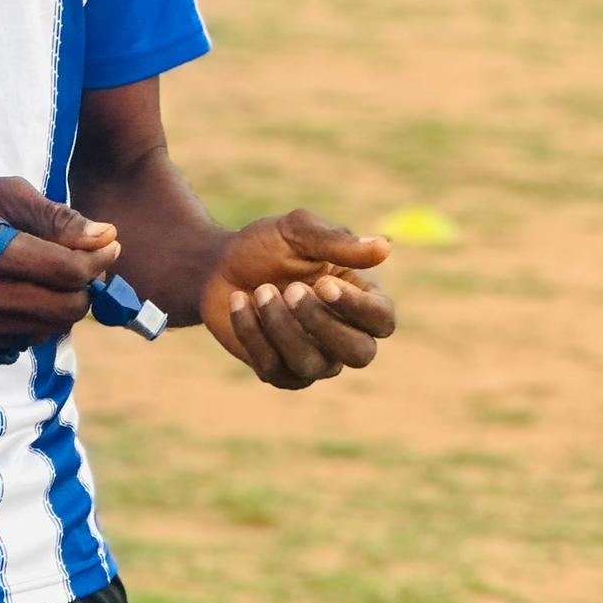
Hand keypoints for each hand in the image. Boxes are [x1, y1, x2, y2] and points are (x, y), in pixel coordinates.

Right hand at [0, 176, 121, 356]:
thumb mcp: (2, 192)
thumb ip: (55, 215)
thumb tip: (105, 235)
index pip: (67, 271)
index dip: (99, 259)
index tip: (110, 244)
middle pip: (67, 308)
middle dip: (87, 285)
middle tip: (84, 261)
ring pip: (53, 328)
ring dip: (67, 303)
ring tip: (54, 274)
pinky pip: (31, 339)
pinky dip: (43, 319)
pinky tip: (30, 292)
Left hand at [201, 209, 395, 390]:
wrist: (218, 266)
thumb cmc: (267, 245)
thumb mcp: (299, 231)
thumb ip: (339, 242)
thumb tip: (385, 247)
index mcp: (360, 299)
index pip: (382, 319)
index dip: (359, 307)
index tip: (324, 283)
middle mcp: (344, 335)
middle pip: (360, 354)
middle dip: (323, 323)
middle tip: (292, 290)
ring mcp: (314, 359)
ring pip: (312, 364)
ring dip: (281, 325)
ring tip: (260, 290)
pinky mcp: (279, 372)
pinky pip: (274, 368)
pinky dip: (252, 332)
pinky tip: (239, 301)